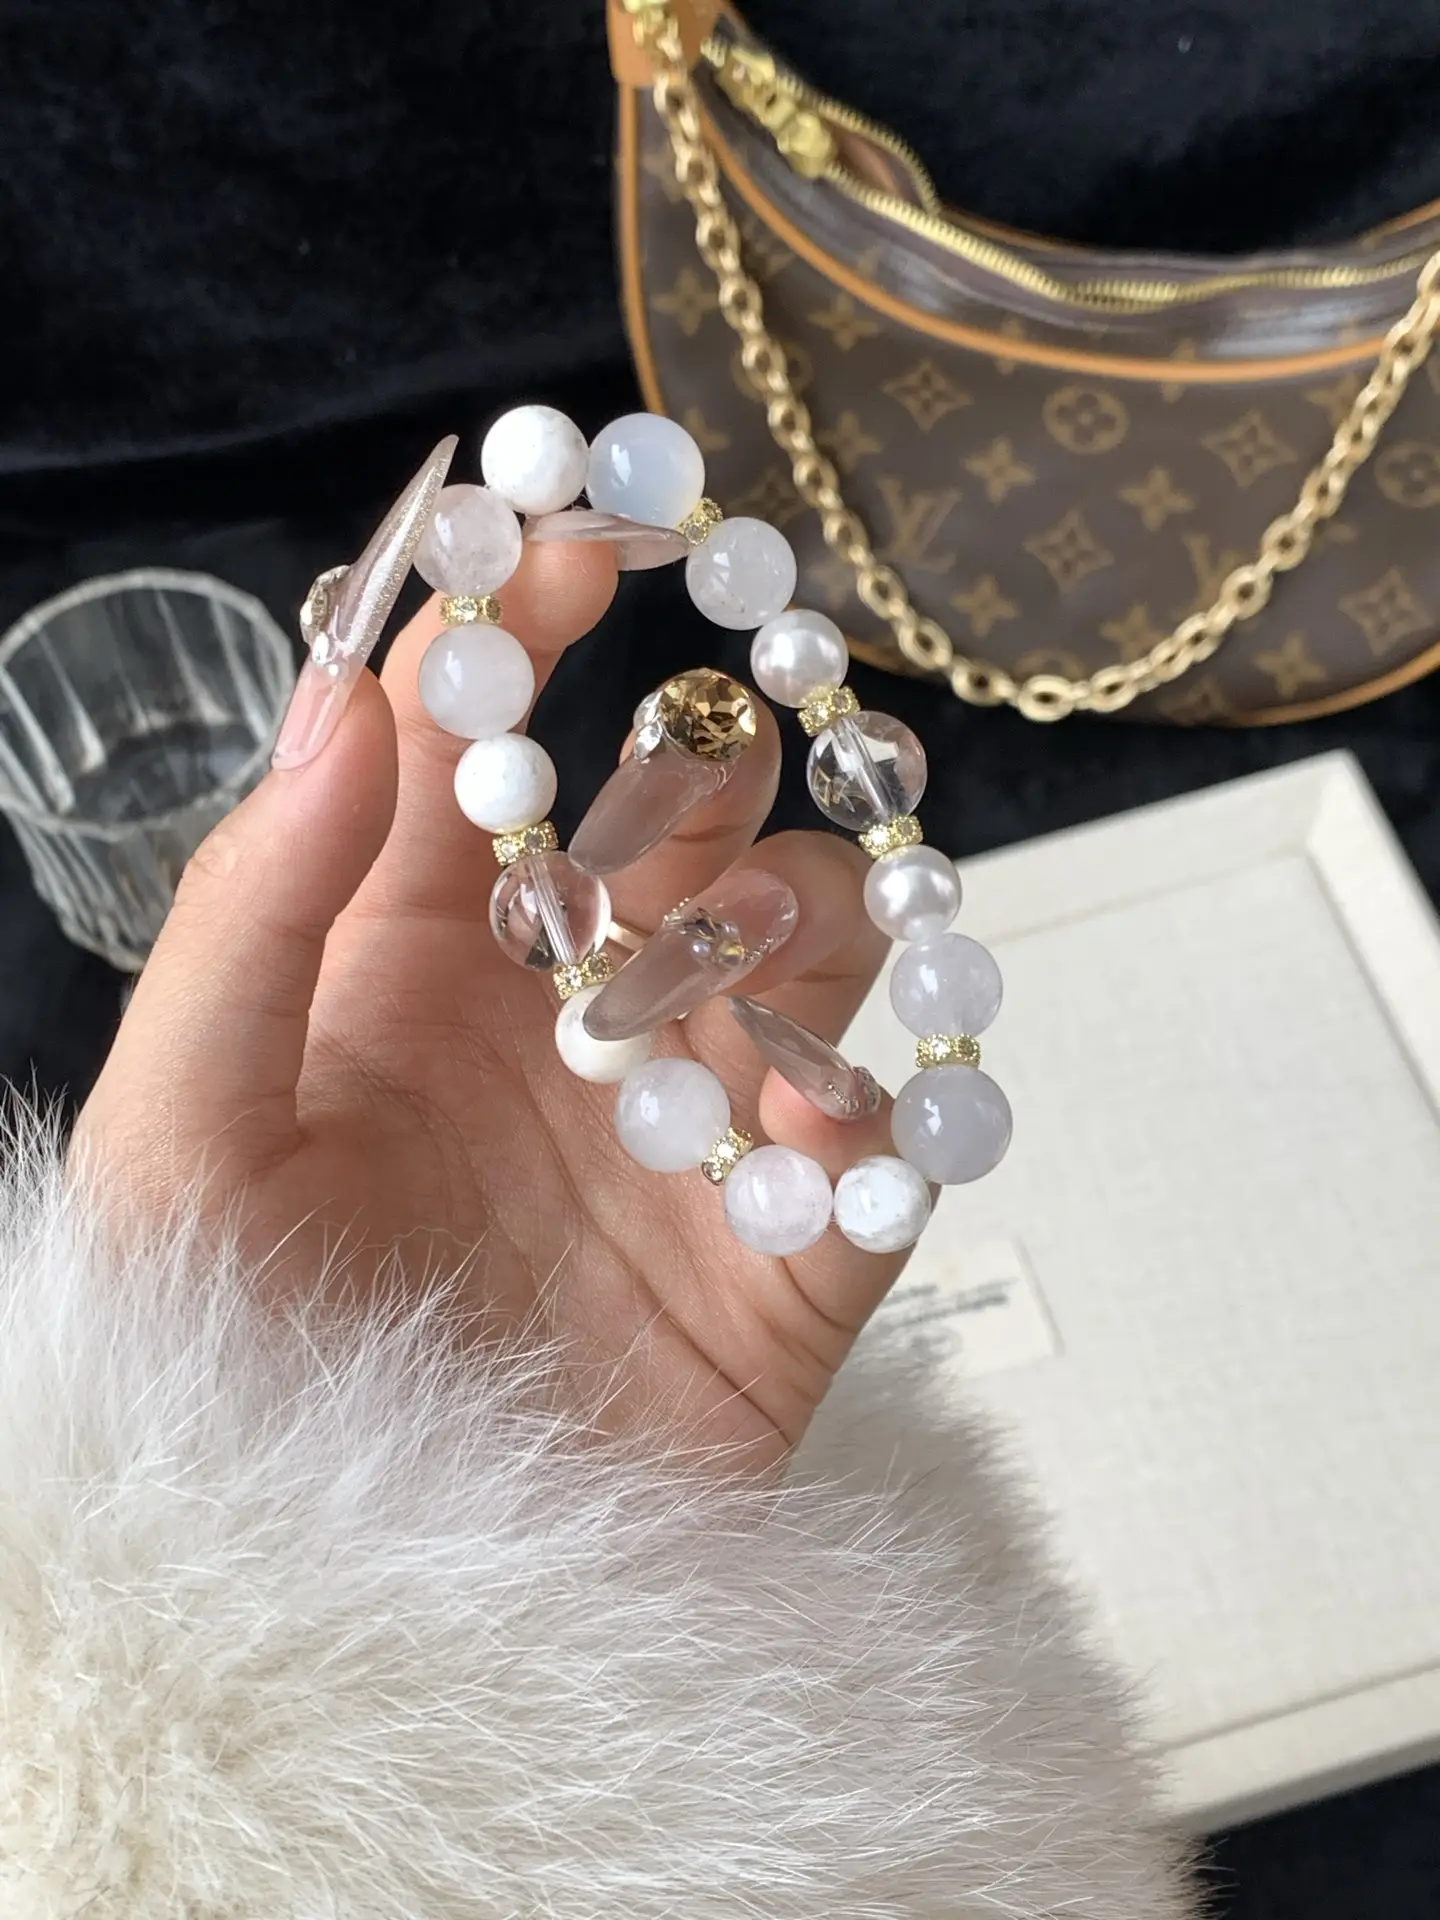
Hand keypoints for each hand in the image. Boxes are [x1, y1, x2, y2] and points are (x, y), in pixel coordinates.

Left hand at [76, 541, 903, 1468]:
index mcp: (402, 970)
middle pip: (679, 818)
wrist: (349, 1624)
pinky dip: (868, 1122)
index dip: (529, 625)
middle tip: (704, 754)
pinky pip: (880, 1157)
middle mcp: (560, 1022)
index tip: (589, 526)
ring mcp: (683, 1135)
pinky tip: (799, 1132)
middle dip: (705, 760)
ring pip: (812, 951)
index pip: (482, 748)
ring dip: (800, 926)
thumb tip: (343, 698)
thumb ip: (251, 915)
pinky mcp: (780, 1267)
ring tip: (722, 985)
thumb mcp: (178, 1139)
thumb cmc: (224, 1378)